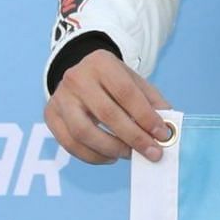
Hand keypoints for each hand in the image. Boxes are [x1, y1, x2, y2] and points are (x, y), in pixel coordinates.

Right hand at [45, 49, 174, 163]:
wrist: (80, 73)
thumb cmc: (112, 81)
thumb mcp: (134, 81)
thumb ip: (152, 102)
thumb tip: (169, 129)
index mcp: (101, 63)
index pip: (126, 92)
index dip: (145, 116)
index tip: (162, 135)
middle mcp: (77, 78)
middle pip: (106, 114)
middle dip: (133, 138)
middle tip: (152, 153)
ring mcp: (60, 97)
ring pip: (83, 132)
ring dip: (111, 149)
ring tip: (129, 155)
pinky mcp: (50, 115)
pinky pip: (69, 143)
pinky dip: (91, 156)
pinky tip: (110, 157)